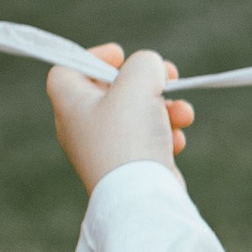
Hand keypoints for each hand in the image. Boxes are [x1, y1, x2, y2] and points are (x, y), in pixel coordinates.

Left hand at [47, 44, 193, 195]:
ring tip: (183, 114)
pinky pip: (147, 140)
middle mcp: (83, 126)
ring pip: (137, 114)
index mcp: (71, 104)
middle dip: (147, 83)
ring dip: (166, 108)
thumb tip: (153, 68)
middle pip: (112, 90)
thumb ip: (145, 63)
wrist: (140, 195)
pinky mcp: (128, 166)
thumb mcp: (137, 83)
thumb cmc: (130, 137)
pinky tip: (176, 140)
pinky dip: (165, 134)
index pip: (68, 68)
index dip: (93, 56)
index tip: (121, 56)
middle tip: (169, 77)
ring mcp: (106, 148)